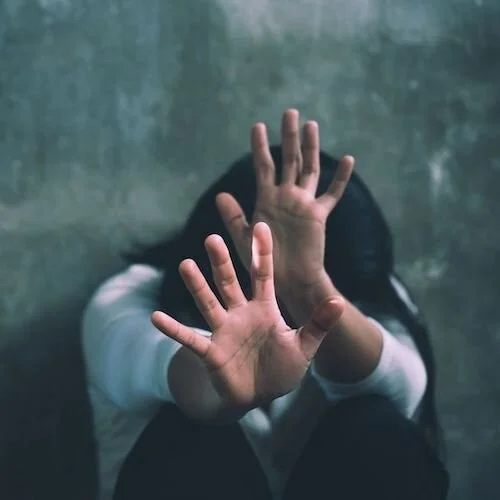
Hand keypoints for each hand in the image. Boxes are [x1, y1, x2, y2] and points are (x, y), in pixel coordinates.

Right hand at [152, 222, 343, 410]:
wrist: (261, 395)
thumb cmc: (282, 367)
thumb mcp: (304, 346)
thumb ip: (318, 324)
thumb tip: (338, 300)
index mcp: (264, 308)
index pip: (263, 275)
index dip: (262, 253)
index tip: (261, 226)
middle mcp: (241, 313)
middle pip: (229, 282)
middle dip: (222, 261)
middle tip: (213, 237)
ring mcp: (224, 330)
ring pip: (208, 302)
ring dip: (196, 285)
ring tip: (185, 264)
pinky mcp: (211, 351)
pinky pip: (190, 338)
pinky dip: (174, 329)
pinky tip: (156, 317)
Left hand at [216, 109, 353, 290]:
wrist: (286, 280)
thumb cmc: (263, 262)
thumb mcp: (243, 238)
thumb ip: (234, 217)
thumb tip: (220, 194)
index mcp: (266, 199)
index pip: (263, 166)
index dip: (260, 146)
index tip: (258, 125)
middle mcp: (286, 196)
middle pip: (288, 159)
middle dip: (289, 137)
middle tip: (289, 112)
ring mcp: (303, 203)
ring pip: (308, 169)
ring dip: (310, 148)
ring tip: (311, 125)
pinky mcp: (318, 215)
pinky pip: (332, 193)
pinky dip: (340, 178)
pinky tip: (348, 159)